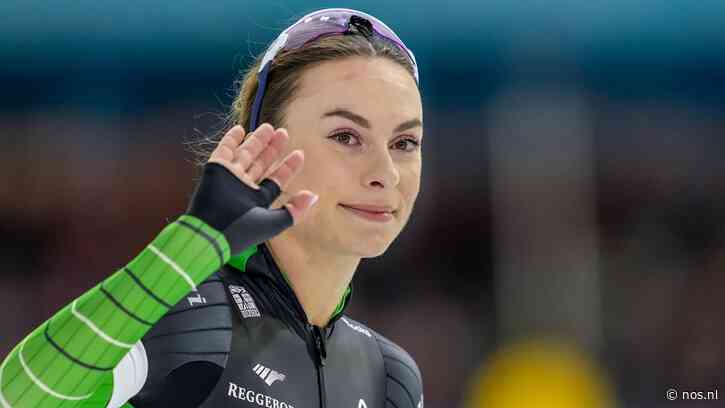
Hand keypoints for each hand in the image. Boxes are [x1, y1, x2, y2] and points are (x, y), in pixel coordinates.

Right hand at [187, 124, 317, 253]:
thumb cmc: (244, 231)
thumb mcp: (275, 223)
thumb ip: (295, 210)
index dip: (288, 167)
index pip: (276, 179)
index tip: (299, 153)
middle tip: (284, 133)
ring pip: (246, 154)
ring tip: (269, 127)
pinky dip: (231, 139)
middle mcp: (244, 187)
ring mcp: (230, 177)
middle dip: (273, 148)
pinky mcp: (216, 169)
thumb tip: (314, 196)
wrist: (212, 232)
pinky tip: (240, 129)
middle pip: (262, 163)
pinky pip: (224, 150)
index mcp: (258, 200)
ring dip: (257, 140)